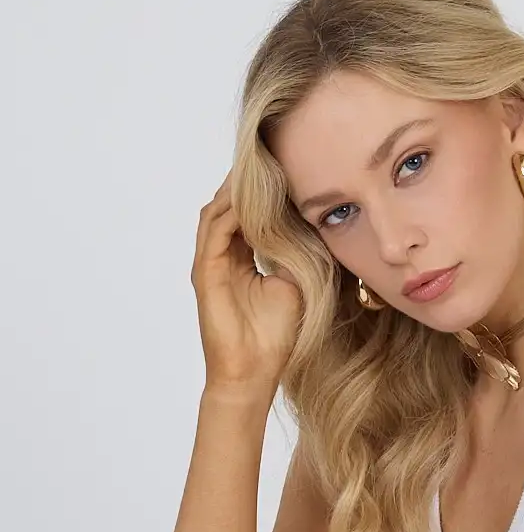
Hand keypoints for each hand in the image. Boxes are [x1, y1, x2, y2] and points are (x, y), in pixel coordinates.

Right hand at [192, 168, 302, 394]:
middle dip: (246, 183)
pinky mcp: (206, 273)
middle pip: (229, 207)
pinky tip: (248, 198)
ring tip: (257, 168)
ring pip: (218, 213)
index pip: (247, 215)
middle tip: (268, 157)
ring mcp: (210, 263)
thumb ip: (294, 255)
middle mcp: (221, 257)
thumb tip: (310, 229)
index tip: (285, 171)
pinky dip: (231, 212)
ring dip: (236, 191)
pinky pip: (216, 232)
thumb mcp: (294, 286)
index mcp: (240, 259)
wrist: (253, 373)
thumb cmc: (274, 338)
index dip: (263, 194)